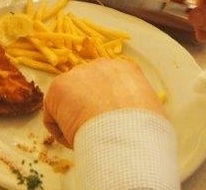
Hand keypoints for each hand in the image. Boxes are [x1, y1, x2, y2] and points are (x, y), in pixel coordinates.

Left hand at [43, 58, 165, 146]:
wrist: (128, 134)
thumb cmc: (146, 132)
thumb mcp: (152, 114)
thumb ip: (139, 108)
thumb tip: (136, 121)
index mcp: (127, 69)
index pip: (108, 83)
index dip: (105, 105)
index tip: (108, 123)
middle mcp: (101, 64)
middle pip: (86, 88)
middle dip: (86, 108)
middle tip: (94, 131)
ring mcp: (79, 73)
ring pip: (69, 103)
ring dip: (73, 121)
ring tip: (87, 138)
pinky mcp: (59, 86)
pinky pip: (53, 117)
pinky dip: (61, 133)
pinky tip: (75, 140)